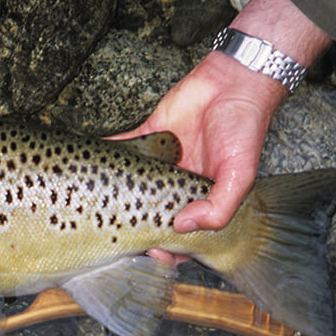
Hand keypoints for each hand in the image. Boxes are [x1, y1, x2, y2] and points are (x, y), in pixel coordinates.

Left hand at [107, 0, 330, 264]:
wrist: (235, 82)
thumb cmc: (245, 129)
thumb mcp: (240, 175)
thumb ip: (219, 207)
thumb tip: (182, 228)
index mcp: (201, 199)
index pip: (181, 235)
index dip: (166, 249)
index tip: (150, 253)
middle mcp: (178, 184)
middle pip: (150, 216)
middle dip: (133, 229)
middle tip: (116, 237)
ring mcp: (162, 162)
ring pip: (133, 185)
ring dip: (114, 195)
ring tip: (95, 207)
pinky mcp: (149, 136)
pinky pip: (124, 148)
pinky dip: (108, 153)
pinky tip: (90, 162)